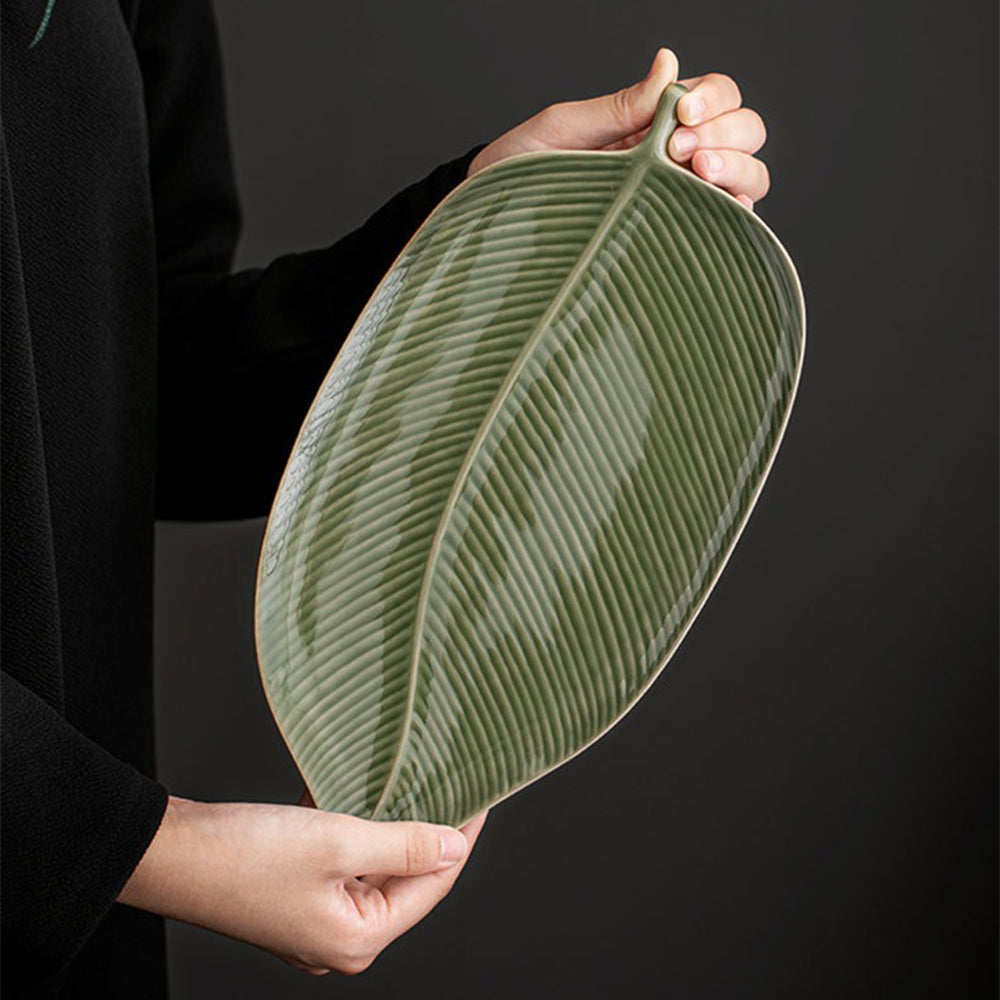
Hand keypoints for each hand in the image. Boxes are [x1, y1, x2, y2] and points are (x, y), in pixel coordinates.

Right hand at [119, 795, 486, 974]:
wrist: (169, 855)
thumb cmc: (245, 856)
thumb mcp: (338, 842)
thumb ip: (403, 843)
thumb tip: (457, 846)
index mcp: (358, 938)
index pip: (433, 883)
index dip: (461, 836)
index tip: (480, 796)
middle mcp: (340, 937)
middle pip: (404, 876)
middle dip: (423, 827)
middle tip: (447, 780)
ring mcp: (315, 917)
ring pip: (372, 863)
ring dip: (386, 821)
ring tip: (410, 777)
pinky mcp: (295, 893)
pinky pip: (341, 858)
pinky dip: (351, 824)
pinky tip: (359, 787)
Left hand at [468, 48, 768, 209]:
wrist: (494, 228)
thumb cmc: (518, 175)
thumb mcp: (561, 131)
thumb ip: (617, 106)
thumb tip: (669, 63)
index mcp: (651, 125)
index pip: (714, 97)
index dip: (713, 98)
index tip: (680, 113)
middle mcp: (674, 161)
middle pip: (744, 132)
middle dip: (727, 132)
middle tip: (678, 149)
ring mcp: (677, 200)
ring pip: (748, 177)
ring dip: (737, 168)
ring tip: (697, 173)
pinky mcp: (672, 239)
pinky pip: (726, 226)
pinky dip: (736, 214)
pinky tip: (719, 210)